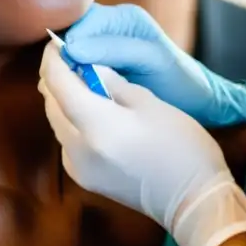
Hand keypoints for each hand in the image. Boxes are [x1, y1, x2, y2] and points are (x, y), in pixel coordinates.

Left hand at [40, 43, 245, 245]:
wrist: (194, 202)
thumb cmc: (181, 147)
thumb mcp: (149, 102)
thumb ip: (110, 81)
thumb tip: (87, 64)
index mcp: (95, 125)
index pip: (57, 82)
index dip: (53, 58)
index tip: (57, 43)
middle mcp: (77, 148)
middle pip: (51, 102)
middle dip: (56, 78)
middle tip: (71, 59)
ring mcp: (77, 167)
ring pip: (56, 121)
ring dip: (63, 99)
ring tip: (82, 82)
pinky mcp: (83, 178)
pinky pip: (66, 140)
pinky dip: (71, 121)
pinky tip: (90, 112)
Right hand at [63, 3, 245, 127]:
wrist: (197, 101)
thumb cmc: (180, 81)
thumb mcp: (152, 61)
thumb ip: (114, 49)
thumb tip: (72, 48)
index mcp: (124, 17)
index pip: (80, 22)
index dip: (67, 45)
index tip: (64, 71)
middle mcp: (110, 24)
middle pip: (70, 33)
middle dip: (63, 57)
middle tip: (61, 83)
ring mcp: (103, 44)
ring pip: (69, 50)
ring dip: (65, 69)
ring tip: (68, 90)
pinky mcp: (100, 62)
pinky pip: (76, 65)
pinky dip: (72, 78)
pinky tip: (75, 94)